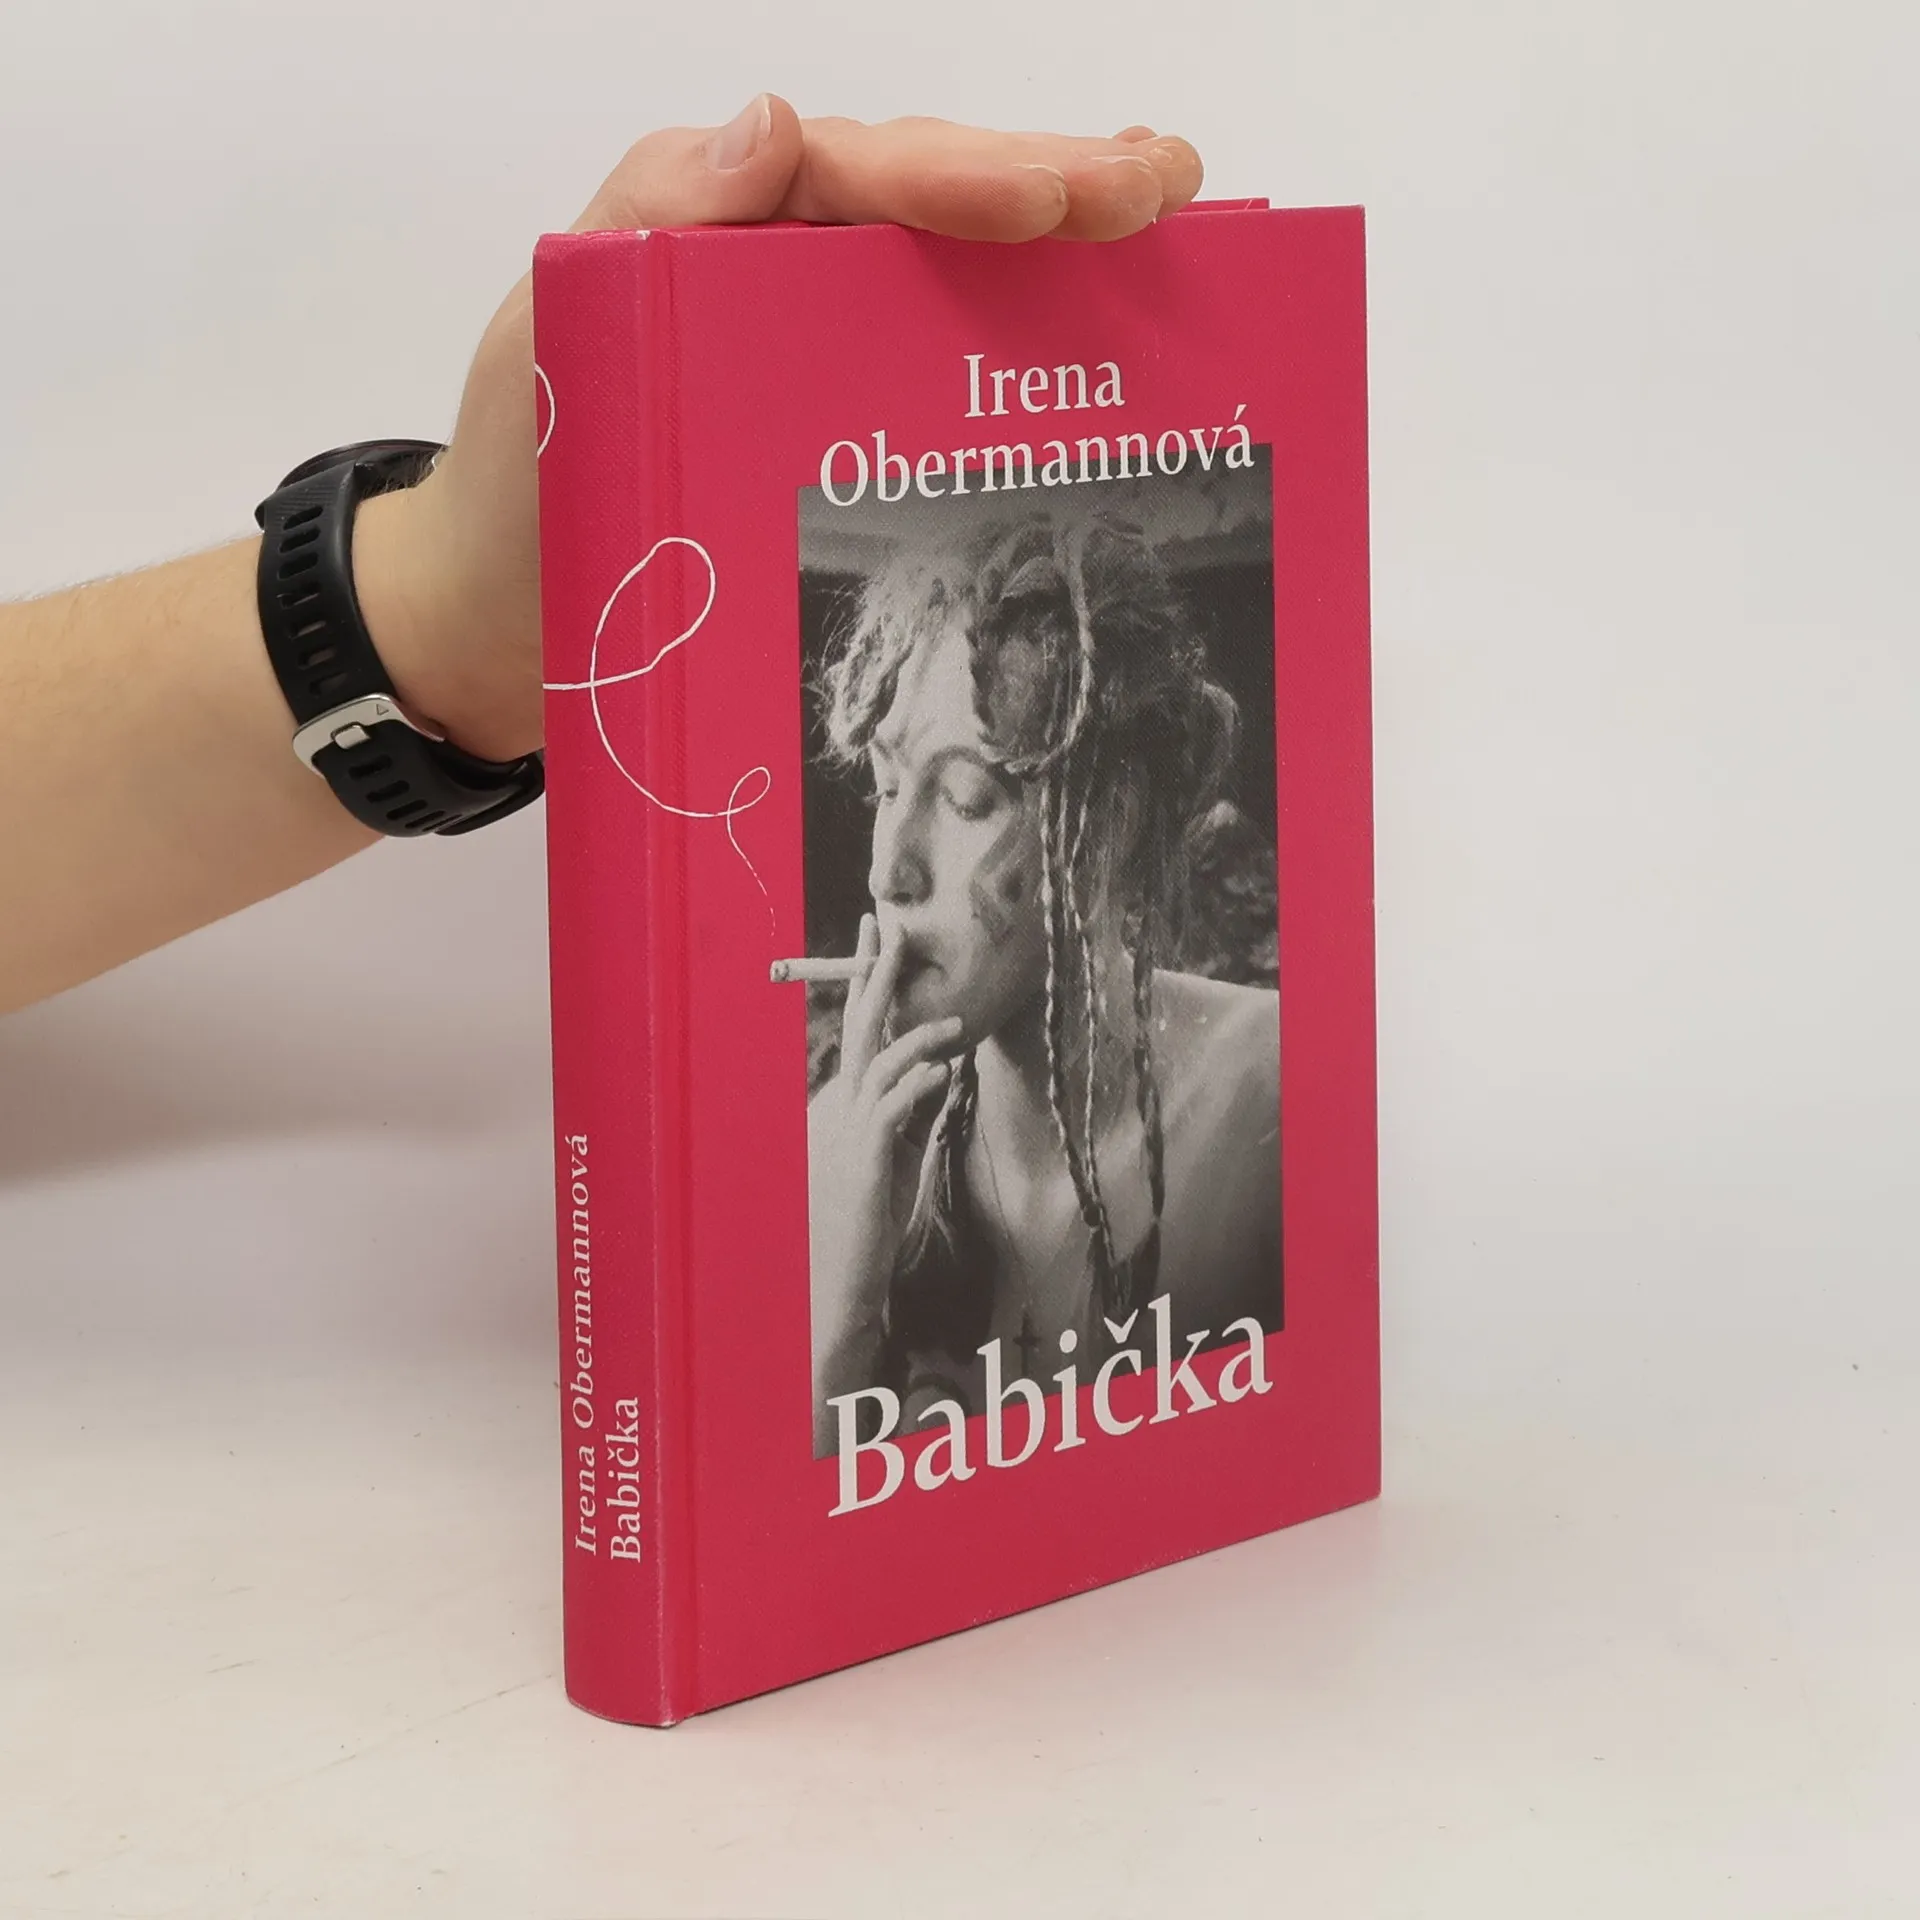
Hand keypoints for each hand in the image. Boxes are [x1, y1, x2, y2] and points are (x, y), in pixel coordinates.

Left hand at [353, 99, 1204, 762]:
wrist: (494, 623)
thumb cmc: (518, 489)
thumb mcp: (554, 341)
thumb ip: (652, 220)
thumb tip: (778, 123)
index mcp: (716, 223)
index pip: (865, 174)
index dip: (975, 180)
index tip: (1070, 200)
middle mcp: (776, 267)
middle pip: (934, 204)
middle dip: (1057, 187)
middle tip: (1167, 189)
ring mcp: (809, 347)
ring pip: (952, 272)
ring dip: (1061, 249)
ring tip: (1162, 227)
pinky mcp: (830, 425)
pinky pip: (934, 361)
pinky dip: (1020, 339)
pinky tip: (1089, 331)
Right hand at [809, 912, 969, 1423]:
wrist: (840, 1281)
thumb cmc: (868, 1224)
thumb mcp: (894, 1159)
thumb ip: (909, 1114)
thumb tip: (938, 1075)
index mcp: (841, 1105)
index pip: (859, 1033)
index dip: (868, 983)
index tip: (880, 937)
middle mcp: (837, 1110)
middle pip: (861, 1031)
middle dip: (877, 978)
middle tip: (893, 931)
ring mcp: (847, 1132)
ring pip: (881, 1065)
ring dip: (919, 1037)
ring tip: (956, 1021)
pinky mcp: (866, 1160)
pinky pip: (892, 1109)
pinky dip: (919, 1083)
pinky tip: (946, 1069)